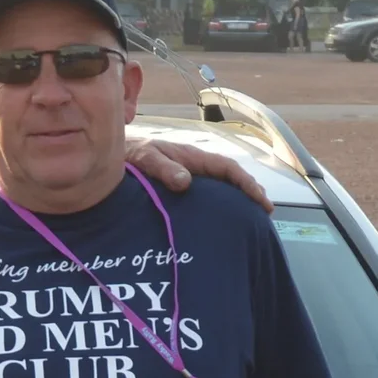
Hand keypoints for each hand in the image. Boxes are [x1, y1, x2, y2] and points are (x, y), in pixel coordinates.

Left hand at [125, 134, 271, 212]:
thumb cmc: (129, 154)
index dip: (247, 183)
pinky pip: (206, 196)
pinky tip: (221, 222)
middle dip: (250, 191)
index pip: (228, 168)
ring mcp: (188, 177)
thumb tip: (186, 182)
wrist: (111, 156)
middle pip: (230, 178)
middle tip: (266, 212)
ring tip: (251, 218)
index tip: (261, 200)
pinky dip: (220, 205)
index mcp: (192, 157)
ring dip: (238, 199)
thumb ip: (163, 168)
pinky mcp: (179, 188)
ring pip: (220, 187)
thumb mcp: (145, 158)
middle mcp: (194, 166)